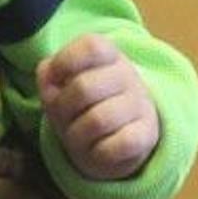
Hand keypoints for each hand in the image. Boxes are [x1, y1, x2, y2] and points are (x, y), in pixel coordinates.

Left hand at [38, 34, 159, 180]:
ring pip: (98, 121)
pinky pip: (120, 144)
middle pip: (84, 88)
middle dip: (62, 108)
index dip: (65, 61)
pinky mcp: (148, 134)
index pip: (91, 46)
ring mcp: (141, 105)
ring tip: (75, 136)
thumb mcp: (60, 84)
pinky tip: (96, 148)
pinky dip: (99, 152)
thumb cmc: (81, 104)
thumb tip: (49, 75)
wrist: (115, 137)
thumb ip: (49, 73)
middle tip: (62, 116)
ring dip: (76, 135)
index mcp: (108, 55)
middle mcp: (128, 76)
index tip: (55, 77)